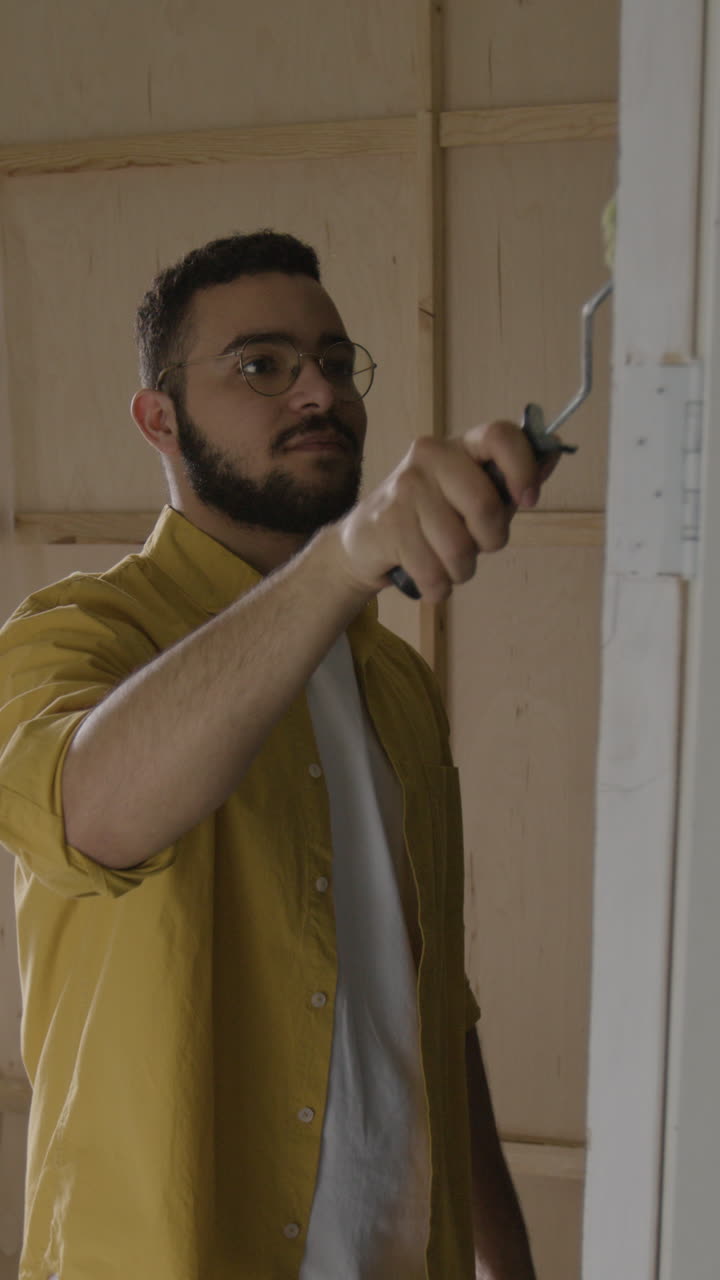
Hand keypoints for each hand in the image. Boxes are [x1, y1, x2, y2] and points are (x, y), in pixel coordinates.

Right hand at [333, 420, 557, 603]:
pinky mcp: (387, 524)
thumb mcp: (473, 495)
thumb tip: (555, 451)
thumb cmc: (431, 519)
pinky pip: (432, 573)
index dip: (523, 469)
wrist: (365, 542)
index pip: (501, 435)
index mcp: (460, 444)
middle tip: (475, 546)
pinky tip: (425, 575)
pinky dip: (437, 587)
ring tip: (445, 563)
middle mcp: (429, 456)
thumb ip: (511, 480)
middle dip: (490, 541)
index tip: (528, 500)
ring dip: (460, 571)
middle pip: (485, 507)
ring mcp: (404, 488)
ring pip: (458, 549)